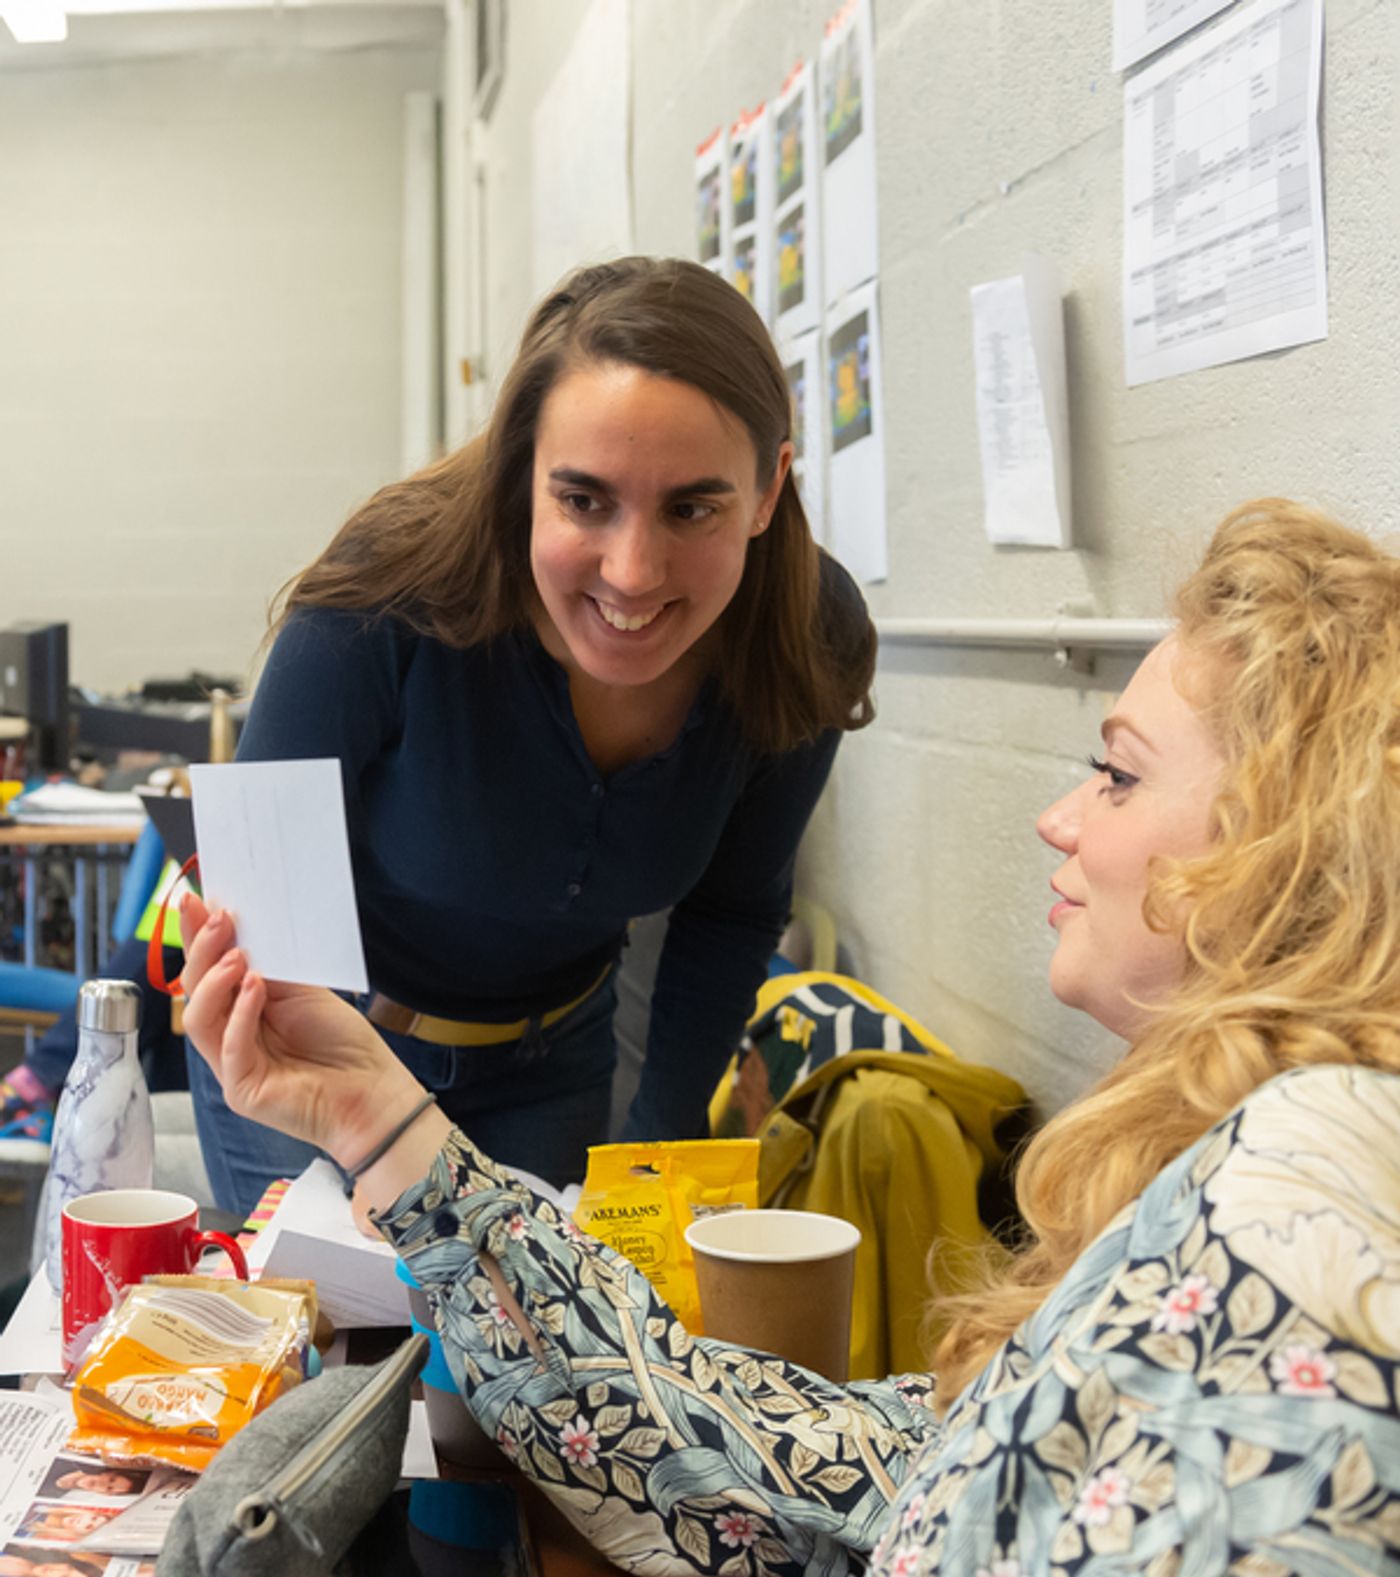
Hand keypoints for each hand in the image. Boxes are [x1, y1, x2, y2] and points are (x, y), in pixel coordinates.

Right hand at [178, 892, 426, 1167]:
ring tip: (236, 955)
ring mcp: (231, 1064)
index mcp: (241, 1009)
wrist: (372, 1091)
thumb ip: (270, 966)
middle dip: (201, 951)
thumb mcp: (303, 990)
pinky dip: (240, 1015)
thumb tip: (238, 922)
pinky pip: (229, 1048)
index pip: (208, 970)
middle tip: (216, 918)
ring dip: (215, 981)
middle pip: (195, 991)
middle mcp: (229, 1035)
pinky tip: (255, 987)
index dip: (196, 937)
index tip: (195, 899)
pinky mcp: (242, 1090)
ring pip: (200, 1019)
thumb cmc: (341, 1042)